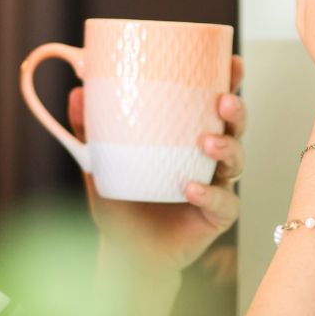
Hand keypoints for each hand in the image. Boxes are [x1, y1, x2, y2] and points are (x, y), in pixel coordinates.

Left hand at [68, 55, 246, 273]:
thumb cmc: (120, 202)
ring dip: (226, 148)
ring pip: (236, 162)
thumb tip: (77, 92)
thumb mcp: (100, 163)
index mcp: (188, 136)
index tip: (231, 62)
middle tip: (223, 102)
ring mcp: (217, 187)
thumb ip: (90, 131)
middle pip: (235, 128)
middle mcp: (210, 158)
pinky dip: (209, 193)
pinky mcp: (216, 217)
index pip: (213, 104)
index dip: (229, 82)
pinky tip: (190, 187)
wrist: (126, 253)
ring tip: (206, 142)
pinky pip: (223, 203)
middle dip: (235, 111)